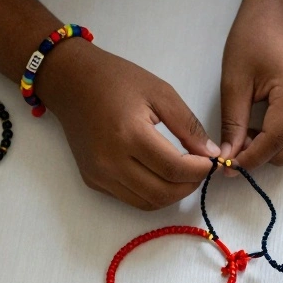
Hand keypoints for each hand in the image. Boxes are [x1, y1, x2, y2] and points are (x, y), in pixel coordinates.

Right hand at [37, 40, 218, 209]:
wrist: (70, 81)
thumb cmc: (116, 79)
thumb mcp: (160, 92)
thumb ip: (188, 125)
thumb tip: (212, 154)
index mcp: (129, 135)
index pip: (174, 169)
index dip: (199, 170)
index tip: (211, 161)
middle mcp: (111, 161)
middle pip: (162, 193)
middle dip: (188, 186)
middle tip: (199, 170)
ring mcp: (99, 175)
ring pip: (147, 203)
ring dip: (171, 195)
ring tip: (182, 175)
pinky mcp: (93, 181)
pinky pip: (130, 199)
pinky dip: (151, 193)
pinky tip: (158, 174)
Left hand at [220, 0, 282, 169]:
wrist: (278, 17)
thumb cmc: (253, 40)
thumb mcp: (234, 82)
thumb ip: (232, 124)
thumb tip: (228, 159)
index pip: (274, 141)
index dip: (250, 158)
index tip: (226, 166)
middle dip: (259, 155)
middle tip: (233, 144)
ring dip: (268, 149)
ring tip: (246, 130)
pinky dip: (278, 141)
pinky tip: (261, 125)